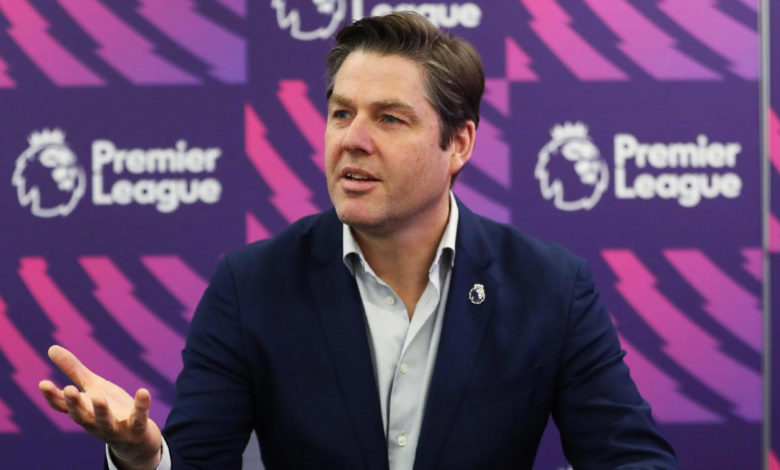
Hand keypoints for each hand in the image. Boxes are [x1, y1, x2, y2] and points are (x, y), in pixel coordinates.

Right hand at [38, 345, 162, 469]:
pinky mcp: (136, 429)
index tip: (43, 383)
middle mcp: (94, 422)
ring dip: (101, 410)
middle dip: (75, 403)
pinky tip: (143, 391)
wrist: (134, 436)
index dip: (52, 396)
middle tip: (69, 389)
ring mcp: (115, 428)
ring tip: (99, 396)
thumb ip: (74, 371)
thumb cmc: (108, 408)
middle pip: (81, 415)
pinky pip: (139, 419)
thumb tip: (51, 347)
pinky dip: (141, 406)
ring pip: (105, 422)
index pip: (62, 406)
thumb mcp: (92, 387)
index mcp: (82, 411)